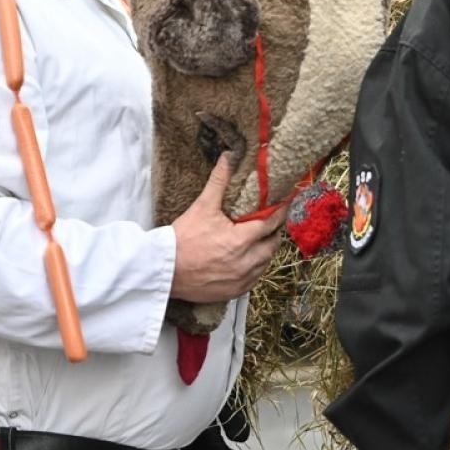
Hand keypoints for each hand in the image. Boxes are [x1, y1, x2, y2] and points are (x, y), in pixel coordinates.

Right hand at [171, 154, 284, 303]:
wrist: (164, 270)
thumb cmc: (182, 238)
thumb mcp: (202, 207)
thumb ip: (219, 182)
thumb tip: (228, 157)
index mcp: (241, 240)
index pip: (271, 223)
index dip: (280, 212)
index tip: (285, 203)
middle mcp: (245, 262)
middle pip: (272, 245)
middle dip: (272, 233)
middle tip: (269, 222)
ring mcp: (241, 280)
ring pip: (265, 263)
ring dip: (265, 251)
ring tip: (259, 240)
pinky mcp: (233, 292)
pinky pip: (254, 279)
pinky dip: (255, 268)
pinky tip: (247, 260)